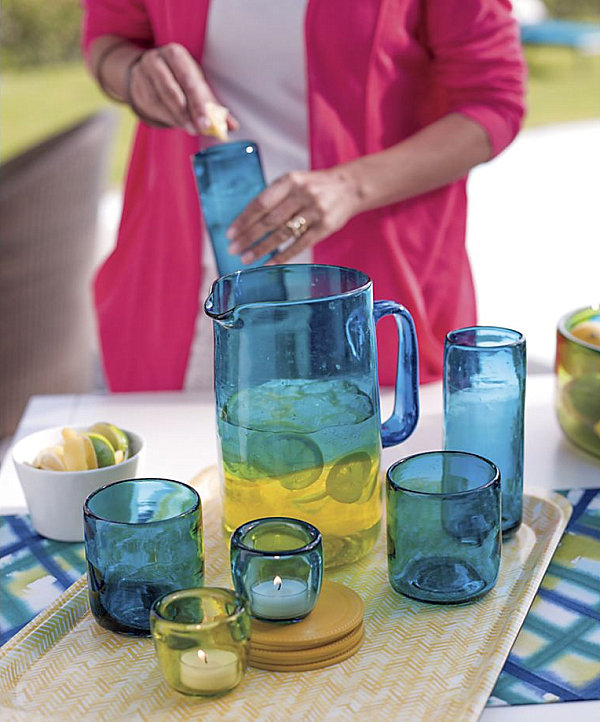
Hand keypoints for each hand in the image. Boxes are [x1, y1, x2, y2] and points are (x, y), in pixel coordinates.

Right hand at [128, 43, 237, 134]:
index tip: (207, 124)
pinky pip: (152, 108)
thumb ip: (214, 106)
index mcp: (175, 54)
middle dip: (187, 113)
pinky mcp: (136, 89)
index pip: (188, 80)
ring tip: (191, 129)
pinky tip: (178, 123)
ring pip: (160, 101)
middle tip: (199, 130)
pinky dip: (167, 118)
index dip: (198, 103)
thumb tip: (233, 127)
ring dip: (177, 119)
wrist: (148, 71)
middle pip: (171, 90)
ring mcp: (143, 74)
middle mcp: (156, 60)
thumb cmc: (180, 78)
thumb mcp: (197, 85)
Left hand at [227, 166, 363, 263]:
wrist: (349, 187)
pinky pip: (300, 244)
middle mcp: (302, 194)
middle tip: (233, 249)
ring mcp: (315, 211)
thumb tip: (246, 222)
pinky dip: (283, 256)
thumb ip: (274, 197)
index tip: (230, 233)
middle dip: (249, 236)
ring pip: (283, 233)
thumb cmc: (314, 186)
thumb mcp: (294, 182)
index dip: (244, 219)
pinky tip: (269, 264)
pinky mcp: (325, 227)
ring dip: (262, 248)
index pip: (261, 202)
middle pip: (270, 220)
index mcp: (289, 180)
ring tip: (246, 259)